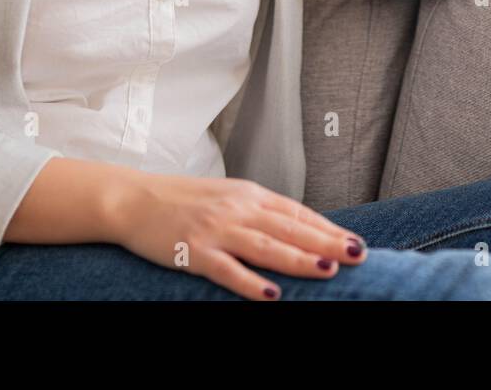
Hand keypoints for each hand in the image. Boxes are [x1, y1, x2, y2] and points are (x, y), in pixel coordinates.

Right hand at [114, 171, 368, 299]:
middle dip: (326, 242)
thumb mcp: (228, 196)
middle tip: (357, 255)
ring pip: (266, 247)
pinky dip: (250, 283)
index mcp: (249, 195)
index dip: (327, 228)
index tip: (353, 242)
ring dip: (299, 259)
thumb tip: (298, 228)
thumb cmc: (183, 201)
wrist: (133, 199)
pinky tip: (272, 295)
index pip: (297, 212)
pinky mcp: (193, 250)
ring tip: (328, 270)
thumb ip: (260, 211)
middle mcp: (237, 209)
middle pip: (290, 228)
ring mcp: (216, 230)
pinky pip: (227, 270)